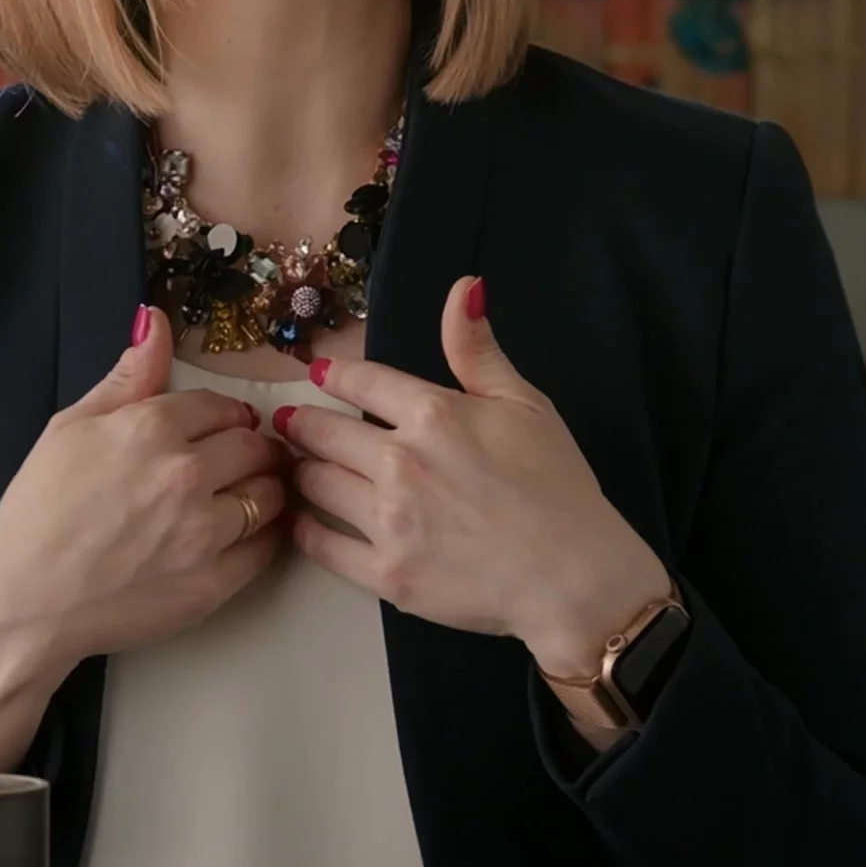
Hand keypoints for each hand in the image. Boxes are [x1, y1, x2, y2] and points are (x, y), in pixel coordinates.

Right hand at [0, 305, 291, 767]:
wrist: (24, 599)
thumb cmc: (38, 509)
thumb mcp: (70, 427)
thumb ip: (127, 377)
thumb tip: (155, 320)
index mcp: (150, 428)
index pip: (222, 407)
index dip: (225, 417)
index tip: (222, 429)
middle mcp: (186, 474)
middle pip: (256, 447)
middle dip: (254, 448)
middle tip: (240, 461)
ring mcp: (204, 532)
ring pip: (271, 495)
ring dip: (265, 490)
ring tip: (242, 498)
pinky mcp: (213, 583)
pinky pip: (267, 548)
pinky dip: (264, 537)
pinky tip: (242, 535)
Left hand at [283, 276, 671, 689]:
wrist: (575, 579)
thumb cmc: (557, 487)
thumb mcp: (525, 404)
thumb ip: (478, 350)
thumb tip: (462, 288)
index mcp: (433, 414)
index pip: (359, 381)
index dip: (332, 376)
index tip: (318, 377)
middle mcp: (400, 462)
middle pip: (321, 433)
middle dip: (302, 425)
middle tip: (290, 426)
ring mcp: (389, 522)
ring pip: (314, 484)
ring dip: (299, 472)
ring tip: (295, 469)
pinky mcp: (385, 576)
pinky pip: (321, 545)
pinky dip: (304, 528)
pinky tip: (302, 520)